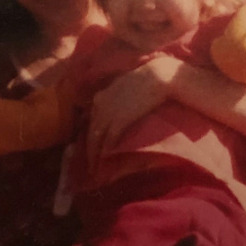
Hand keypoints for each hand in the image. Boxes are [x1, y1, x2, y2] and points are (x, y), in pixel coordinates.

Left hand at [86, 54, 181, 168]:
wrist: (156, 76)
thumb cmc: (145, 80)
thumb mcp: (123, 88)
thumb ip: (115, 100)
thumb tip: (117, 112)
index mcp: (100, 97)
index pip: (90, 122)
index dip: (89, 138)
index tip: (90, 149)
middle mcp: (100, 105)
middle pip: (90, 133)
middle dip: (89, 151)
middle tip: (89, 166)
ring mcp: (108, 113)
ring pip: (96, 138)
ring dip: (95, 156)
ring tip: (96, 169)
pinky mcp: (119, 120)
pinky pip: (109, 139)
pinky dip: (106, 151)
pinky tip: (106, 160)